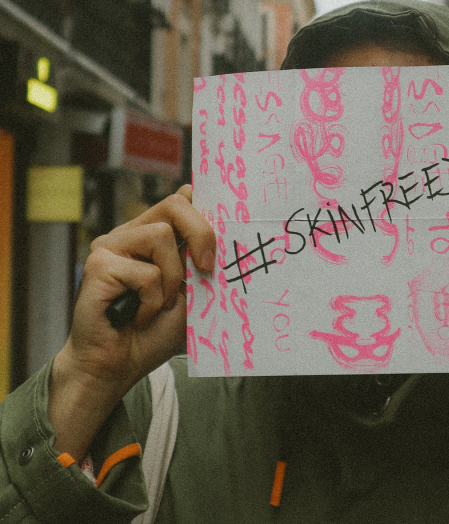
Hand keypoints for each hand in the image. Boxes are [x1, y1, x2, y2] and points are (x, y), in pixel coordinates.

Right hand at [49, 186, 215, 460]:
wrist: (118, 368)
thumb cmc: (155, 331)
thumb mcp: (192, 292)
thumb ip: (201, 262)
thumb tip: (224, 235)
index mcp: (153, 235)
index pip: (182, 201)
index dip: (205, 206)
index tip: (229, 223)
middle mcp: (131, 233)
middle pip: (174, 205)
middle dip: (200, 233)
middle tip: (208, 268)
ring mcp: (111, 245)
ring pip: (160, 236)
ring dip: (172, 278)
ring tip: (160, 305)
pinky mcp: (98, 264)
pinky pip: (145, 272)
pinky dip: (151, 301)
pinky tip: (138, 317)